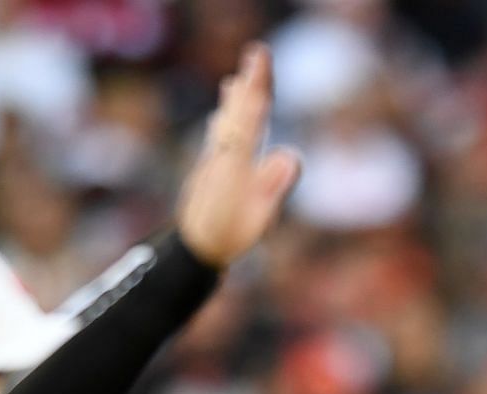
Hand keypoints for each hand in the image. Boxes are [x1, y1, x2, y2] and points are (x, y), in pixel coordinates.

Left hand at [177, 44, 300, 266]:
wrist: (193, 248)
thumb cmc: (229, 234)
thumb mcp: (259, 215)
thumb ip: (275, 184)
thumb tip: (293, 155)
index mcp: (237, 160)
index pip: (251, 115)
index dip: (257, 85)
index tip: (260, 59)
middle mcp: (223, 154)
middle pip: (238, 112)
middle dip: (249, 83)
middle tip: (256, 54)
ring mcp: (214, 161)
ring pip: (226, 122)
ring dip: (233, 100)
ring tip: (234, 80)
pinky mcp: (210, 171)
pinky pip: (219, 137)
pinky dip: (224, 120)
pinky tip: (221, 119)